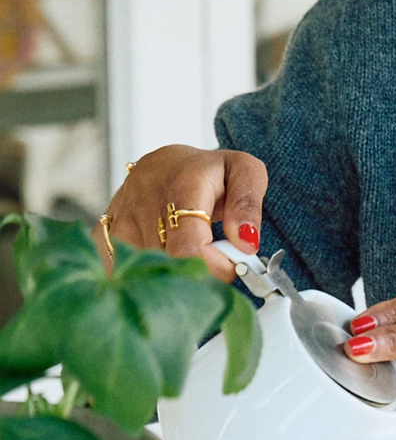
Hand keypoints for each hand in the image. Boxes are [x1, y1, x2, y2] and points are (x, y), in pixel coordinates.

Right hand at [96, 145, 267, 280]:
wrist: (168, 164)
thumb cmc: (210, 172)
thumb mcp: (244, 172)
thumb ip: (247, 205)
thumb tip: (245, 242)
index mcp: (183, 186)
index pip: (188, 248)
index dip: (212, 269)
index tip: (230, 268)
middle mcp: (144, 203)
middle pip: (168, 264)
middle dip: (197, 273)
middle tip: (214, 262)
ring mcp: (120, 220)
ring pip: (145, 272)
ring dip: (173, 275)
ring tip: (190, 255)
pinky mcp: (103, 234)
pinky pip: (123, 271)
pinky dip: (147, 276)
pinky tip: (163, 263)